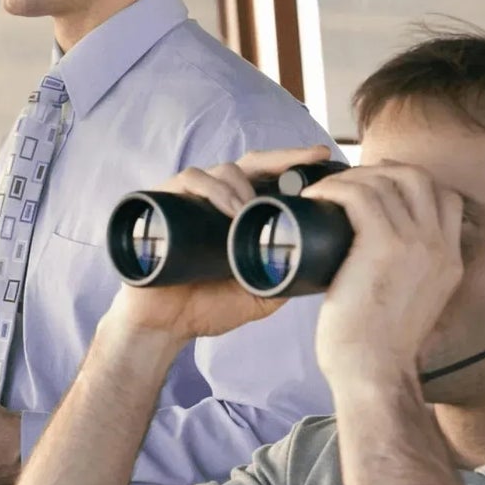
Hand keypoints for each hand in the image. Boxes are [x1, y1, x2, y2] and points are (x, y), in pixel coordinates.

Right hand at [108, 145, 333, 344]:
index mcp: (238, 217)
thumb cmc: (206, 309)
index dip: (293, 166)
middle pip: (250, 164)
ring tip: (252, 209)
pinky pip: (187, 181)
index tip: (322, 157)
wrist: (165, 327)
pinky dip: (211, 188)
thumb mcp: (259, 296)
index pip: (268, 180)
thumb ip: (284, 279)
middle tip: (309, 158)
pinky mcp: (162, 204)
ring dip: (243, 185)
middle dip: (282, 157)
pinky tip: (229, 209)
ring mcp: (189, 201)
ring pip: (220, 170)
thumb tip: (318, 265)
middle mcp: (214, 202)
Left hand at [303, 164, 463, 388]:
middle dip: (381, 170)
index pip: (445, 198)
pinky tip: (315, 197)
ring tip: (325, 190)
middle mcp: (439, 248)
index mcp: (450, 262)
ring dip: (350, 178)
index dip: (410, 183)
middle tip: (348, 181)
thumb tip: (374, 259)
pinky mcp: (382, 246)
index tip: (378, 187)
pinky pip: (359, 195)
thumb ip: (407, 278)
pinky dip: (333, 189)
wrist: (373, 373)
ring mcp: (415, 244)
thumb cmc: (376, 349)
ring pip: (386, 181)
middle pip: (419, 178)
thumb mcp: (410, 306)